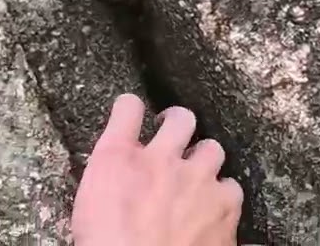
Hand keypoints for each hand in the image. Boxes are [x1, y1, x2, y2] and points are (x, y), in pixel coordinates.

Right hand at [71, 95, 243, 245]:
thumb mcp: (87, 211)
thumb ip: (109, 183)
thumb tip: (117, 182)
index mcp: (118, 161)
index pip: (127, 110)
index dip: (130, 107)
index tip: (131, 110)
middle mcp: (161, 161)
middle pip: (181, 119)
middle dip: (178, 123)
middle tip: (173, 134)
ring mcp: (197, 180)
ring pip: (212, 149)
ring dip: (204, 160)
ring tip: (197, 175)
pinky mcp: (224, 205)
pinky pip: (232, 187)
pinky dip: (223, 196)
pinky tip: (214, 208)